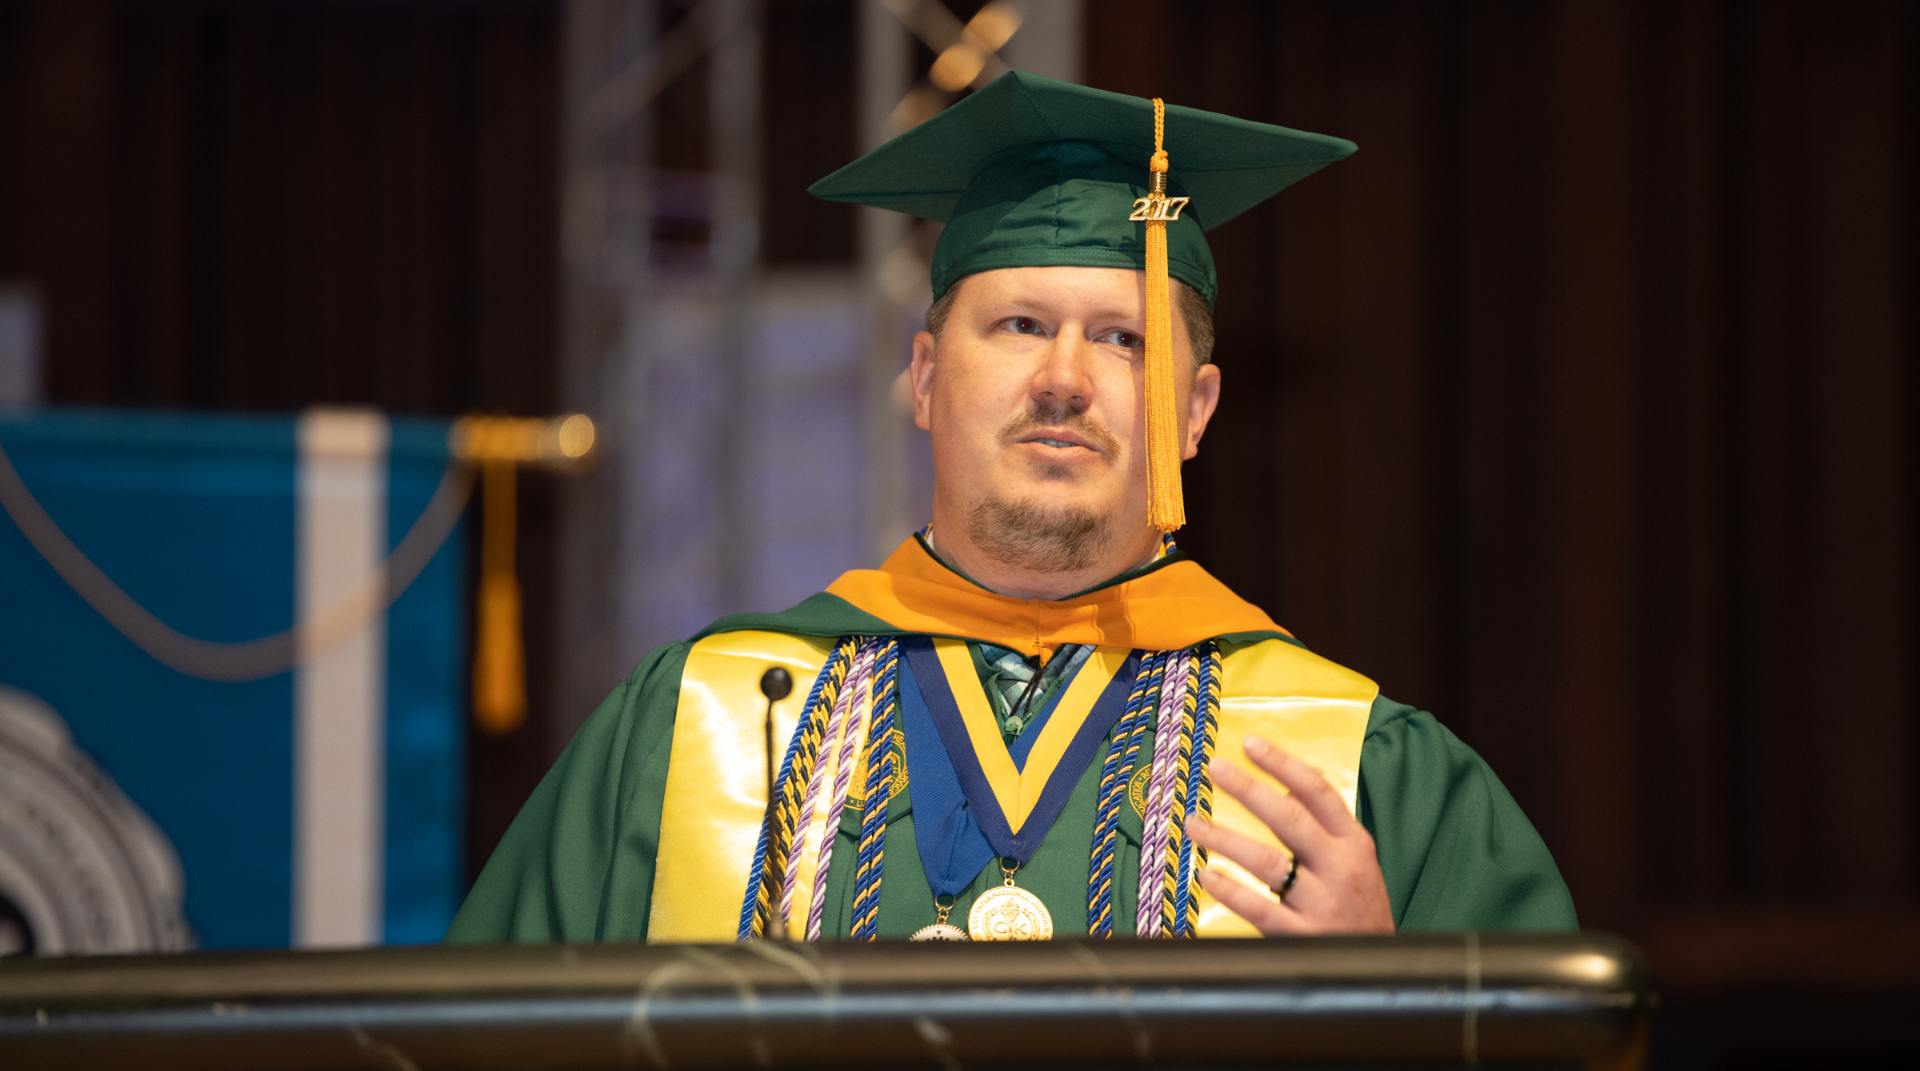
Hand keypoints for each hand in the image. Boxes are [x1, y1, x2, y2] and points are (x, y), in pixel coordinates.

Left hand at [1186, 735, 1393, 933]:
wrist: (1381, 966)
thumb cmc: (1359, 906)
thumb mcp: (1356, 859)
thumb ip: (1326, 824)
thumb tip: (1288, 784)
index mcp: (1354, 843)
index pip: (1318, 792)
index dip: (1283, 764)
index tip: (1251, 743)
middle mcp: (1340, 868)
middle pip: (1289, 819)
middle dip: (1249, 789)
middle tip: (1215, 768)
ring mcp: (1322, 904)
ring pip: (1267, 862)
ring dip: (1225, 838)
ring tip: (1194, 822)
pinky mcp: (1303, 937)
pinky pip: (1259, 908)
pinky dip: (1230, 891)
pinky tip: (1206, 875)